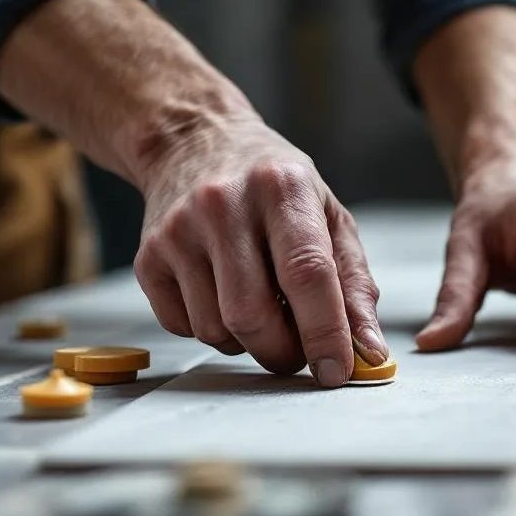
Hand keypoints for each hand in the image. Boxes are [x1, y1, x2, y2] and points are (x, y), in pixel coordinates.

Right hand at [132, 115, 385, 386]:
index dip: (325, 332)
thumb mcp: (328, 216)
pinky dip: (211, 331)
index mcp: (282, 188)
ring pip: (216, 330)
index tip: (337, 373)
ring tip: (260, 308)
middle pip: (252, 315)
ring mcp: (178, 231)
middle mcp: (223, 205)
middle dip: (283, 352)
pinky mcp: (148, 257)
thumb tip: (368, 351)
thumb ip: (354, 285)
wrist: (193, 143)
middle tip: (299, 352)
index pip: (307, 274)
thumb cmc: (274, 186)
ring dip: (247, 342)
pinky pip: (183, 328)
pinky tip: (221, 296)